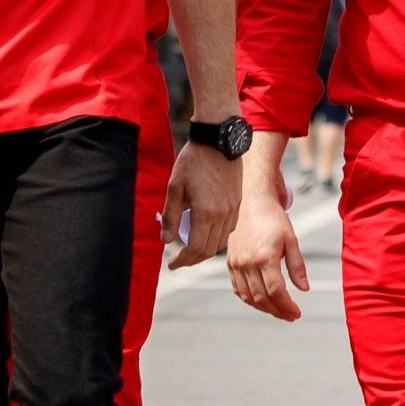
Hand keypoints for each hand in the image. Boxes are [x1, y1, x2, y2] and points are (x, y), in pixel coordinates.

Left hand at [162, 142, 239, 268]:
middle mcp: (222, 215)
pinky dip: (217, 239)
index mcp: (205, 212)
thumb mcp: (175, 187)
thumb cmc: (193, 161)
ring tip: (191, 249)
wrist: (219, 141)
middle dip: (193, 260)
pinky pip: (229, 230)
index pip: (195, 248)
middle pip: (209, 250)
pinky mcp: (238, 203)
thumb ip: (170, 215)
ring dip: (205, 250)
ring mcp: (233, 210)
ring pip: (220, 242)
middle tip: (179, 261)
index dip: (182, 260)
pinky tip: (206, 234)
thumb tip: (165, 241)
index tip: (171, 264)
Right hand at [227, 194, 309, 319]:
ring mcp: (236, 263)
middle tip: (291, 316)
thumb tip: (304, 290)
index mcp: (265, 256)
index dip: (287, 306)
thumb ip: (297, 266)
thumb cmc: (275, 220)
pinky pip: (238, 289)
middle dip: (278, 311)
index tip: (297, 313)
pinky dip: (250, 299)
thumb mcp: (291, 240)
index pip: (276, 291)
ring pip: (248, 296)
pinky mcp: (230, 263)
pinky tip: (262, 301)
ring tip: (279, 311)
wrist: (252, 202)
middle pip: (262, 297)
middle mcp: (247, 262)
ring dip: (264, 308)